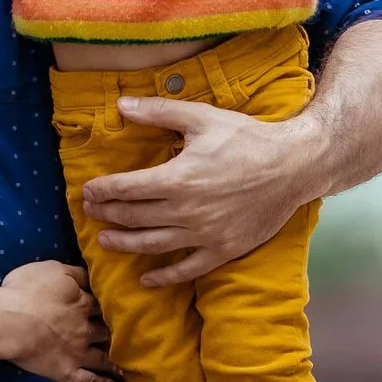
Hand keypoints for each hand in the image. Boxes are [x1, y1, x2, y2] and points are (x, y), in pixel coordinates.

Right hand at [0, 261, 116, 381]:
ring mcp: (79, 353)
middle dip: (116, 332)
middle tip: (126, 334)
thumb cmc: (26, 291)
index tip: (118, 307)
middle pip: (107, 330)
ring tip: (125, 361)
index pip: (103, 304)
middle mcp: (86, 329)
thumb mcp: (53, 269)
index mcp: (83, 303)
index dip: (110, 305)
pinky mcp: (68, 372)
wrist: (10, 322)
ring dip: (115, 359)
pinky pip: (90, 381)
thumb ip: (76, 272)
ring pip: (104, 357)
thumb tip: (92, 275)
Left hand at [81, 98, 319, 286]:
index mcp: (177, 178)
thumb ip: (159, 112)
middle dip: (107, 215)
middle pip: (133, 217)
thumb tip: (121, 105)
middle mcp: (186, 211)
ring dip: (124, 244)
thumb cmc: (247, 139)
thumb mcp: (202, 118)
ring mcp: (204, 234)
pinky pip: (187, 269)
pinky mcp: (222, 250)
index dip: (102, 191)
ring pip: (152, 244)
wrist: (292, 167)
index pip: (125, 189)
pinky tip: (147, 277)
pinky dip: (164, 276)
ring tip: (105, 242)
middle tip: (91, 213)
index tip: (88, 191)